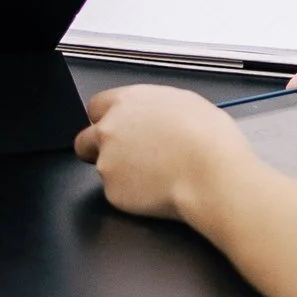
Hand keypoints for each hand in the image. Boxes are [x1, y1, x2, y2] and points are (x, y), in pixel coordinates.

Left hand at [74, 83, 236, 218]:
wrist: (211, 173)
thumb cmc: (207, 139)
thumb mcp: (184, 103)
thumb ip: (153, 108)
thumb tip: (151, 115)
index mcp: (126, 102)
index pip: (96, 107)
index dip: (106, 120)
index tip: (115, 129)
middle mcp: (109, 130)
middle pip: (85, 140)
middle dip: (97, 149)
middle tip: (124, 158)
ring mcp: (107, 163)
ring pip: (104, 168)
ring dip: (121, 172)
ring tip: (155, 175)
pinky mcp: (113, 192)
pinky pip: (117, 193)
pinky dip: (133, 194)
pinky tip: (157, 189)